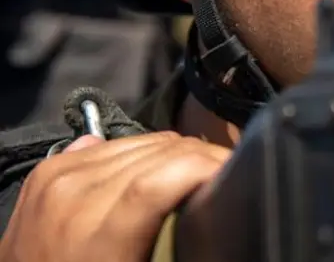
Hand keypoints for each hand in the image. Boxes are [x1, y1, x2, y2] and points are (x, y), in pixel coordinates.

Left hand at [0, 132, 229, 261]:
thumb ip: (170, 240)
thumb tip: (207, 197)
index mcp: (99, 238)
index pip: (166, 173)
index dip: (208, 164)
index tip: (234, 172)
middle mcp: (75, 196)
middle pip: (159, 152)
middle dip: (200, 156)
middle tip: (223, 174)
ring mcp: (60, 178)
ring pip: (141, 141)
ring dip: (175, 152)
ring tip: (194, 172)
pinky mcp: (51, 168)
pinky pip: (113, 142)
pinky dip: (142, 151)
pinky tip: (156, 167)